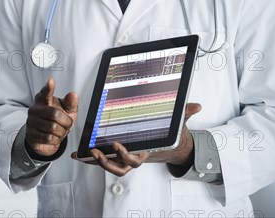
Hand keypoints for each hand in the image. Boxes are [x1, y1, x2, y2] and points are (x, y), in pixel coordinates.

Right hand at [25, 78, 78, 157]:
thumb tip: (73, 95)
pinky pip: (48, 138)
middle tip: (67, 123)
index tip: (51, 81)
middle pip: (55, 114)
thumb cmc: (57, 121)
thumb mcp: (66, 111)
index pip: (46, 92)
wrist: (46, 138)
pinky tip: (54, 136)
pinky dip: (55, 139)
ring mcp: (31, 121)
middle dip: (66, 122)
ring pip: (53, 128)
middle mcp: (35, 108)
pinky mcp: (31, 134)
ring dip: (61, 132)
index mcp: (43, 99)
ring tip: (59, 130)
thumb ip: (71, 103)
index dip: (49, 87)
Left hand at [71, 103, 201, 176]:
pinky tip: (78, 153)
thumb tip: (196, 106)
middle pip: (118, 168)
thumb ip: (184, 115)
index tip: (116, 145)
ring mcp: (123, 159)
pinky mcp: (115, 156)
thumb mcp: (176, 124)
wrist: (166, 146)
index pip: (134, 159)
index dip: (124, 154)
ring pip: (108, 166)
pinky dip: (89, 157)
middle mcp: (133, 159)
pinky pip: (101, 159)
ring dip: (95, 161)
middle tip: (95, 151)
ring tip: (84, 153)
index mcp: (145, 153)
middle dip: (105, 162)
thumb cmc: (167, 136)